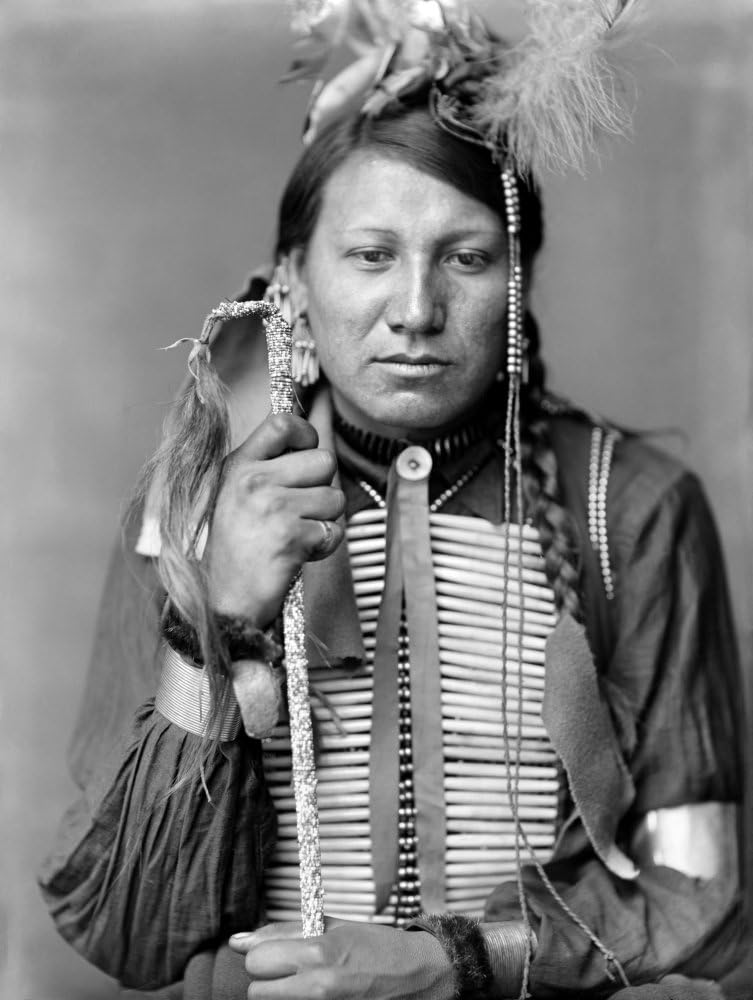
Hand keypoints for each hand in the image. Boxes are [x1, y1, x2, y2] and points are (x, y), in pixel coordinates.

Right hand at [204, 413, 344, 625]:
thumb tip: (307, 443)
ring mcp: (273, 508)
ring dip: (324, 520)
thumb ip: (265, 467)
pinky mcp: (292, 537)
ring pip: (335, 497)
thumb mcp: (234, 496)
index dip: (306, 433)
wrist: (222, 601)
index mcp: (239, 466)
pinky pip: (334, 530)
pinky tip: (298, 554)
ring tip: (296, 535)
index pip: (282, 423)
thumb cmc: (234, 551)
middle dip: (322, 486)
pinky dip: (324, 546)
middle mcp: (254, 481)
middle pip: (324, 460)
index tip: (307, 450)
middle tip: (300, 510)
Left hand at [229, 919, 454, 999]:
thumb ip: (283, 932)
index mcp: (317, 953)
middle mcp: (317, 987)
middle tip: (292, 971)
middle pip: (257, 993)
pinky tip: (319, 996)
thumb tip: (239, 941)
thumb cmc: (377, 947)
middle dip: (269, 980)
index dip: (264, 956)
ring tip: (308, 985)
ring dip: (283, 996)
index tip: (277, 954)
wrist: (417, 976)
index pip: (257, 961)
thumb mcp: (332, 926)